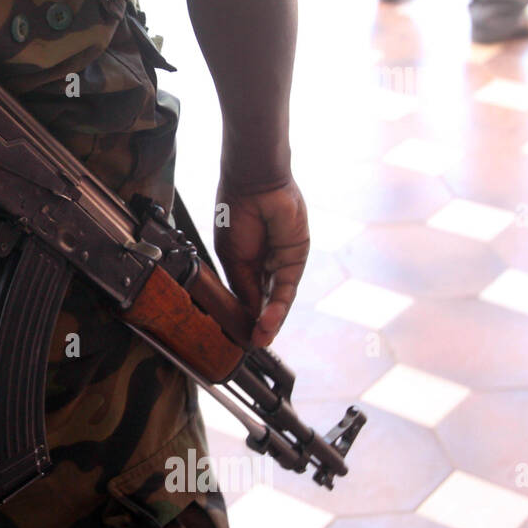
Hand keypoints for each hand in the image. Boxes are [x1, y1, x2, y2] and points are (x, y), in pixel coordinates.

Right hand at [213, 177, 308, 347]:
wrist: (254, 185)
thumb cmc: (235, 210)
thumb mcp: (231, 255)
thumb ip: (242, 284)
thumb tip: (247, 312)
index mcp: (244, 262)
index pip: (246, 296)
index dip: (243, 316)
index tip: (237, 336)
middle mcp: (264, 264)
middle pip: (264, 301)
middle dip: (259, 324)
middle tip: (253, 343)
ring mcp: (281, 262)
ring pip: (277, 300)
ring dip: (269, 321)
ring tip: (260, 339)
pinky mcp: (296, 258)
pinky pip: (285, 288)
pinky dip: (277, 307)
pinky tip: (266, 322)